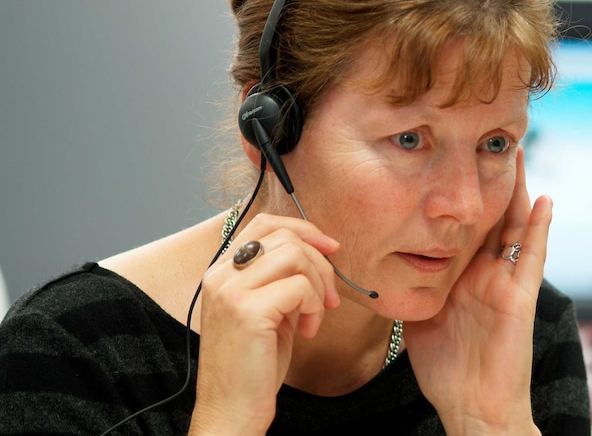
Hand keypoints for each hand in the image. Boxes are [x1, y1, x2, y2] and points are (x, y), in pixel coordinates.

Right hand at [189, 214, 340, 434]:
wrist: (231, 410)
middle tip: (330, 297)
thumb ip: (282, 278)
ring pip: (295, 255)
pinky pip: (300, 287)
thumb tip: (320, 249)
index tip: (330, 248)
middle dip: (320, 262)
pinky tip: (307, 332)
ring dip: (318, 285)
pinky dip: (314, 307)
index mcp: (221, 272)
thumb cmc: (254, 365)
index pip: (263, 223)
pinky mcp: (248, 310)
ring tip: (315, 316)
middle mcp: (220, 275)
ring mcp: (230, 291)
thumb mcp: (268, 310)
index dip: (302, 228)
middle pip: (284, 236)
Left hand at [405, 149, 549, 434]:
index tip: (453, 165)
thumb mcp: (421, 319)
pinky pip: (531, 256)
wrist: (471, 405)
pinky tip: (543, 199)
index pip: (464, 230)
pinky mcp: (520, 297)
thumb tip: (388, 265)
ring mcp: (505, 284)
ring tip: (516, 155)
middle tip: (488, 145)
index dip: (462, 199)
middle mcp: (486, 275)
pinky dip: (540, 228)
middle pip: (491, 219)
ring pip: (514, 228)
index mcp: (463, 278)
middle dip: (491, 184)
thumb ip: (414, 289)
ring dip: (517, 192)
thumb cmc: (446, 370)